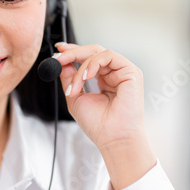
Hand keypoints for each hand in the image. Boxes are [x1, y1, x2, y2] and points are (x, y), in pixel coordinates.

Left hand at [55, 43, 155, 189]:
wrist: (113, 138)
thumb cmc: (98, 125)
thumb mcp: (75, 98)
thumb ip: (69, 79)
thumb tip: (60, 63)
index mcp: (104, 80)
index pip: (89, 59)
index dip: (73, 52)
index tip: (58, 51)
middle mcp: (115, 74)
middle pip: (93, 51)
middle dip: (73, 53)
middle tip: (59, 58)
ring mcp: (123, 72)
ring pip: (98, 53)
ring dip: (81, 65)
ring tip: (75, 85)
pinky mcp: (131, 72)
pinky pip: (108, 56)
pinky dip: (93, 63)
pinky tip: (85, 76)